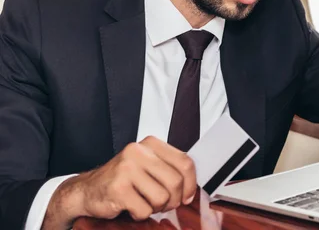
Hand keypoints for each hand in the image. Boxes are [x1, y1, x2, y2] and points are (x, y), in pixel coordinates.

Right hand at [42, 136, 196, 228]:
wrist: (87, 190)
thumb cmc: (123, 180)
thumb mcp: (148, 167)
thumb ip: (170, 171)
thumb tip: (191, 191)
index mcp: (151, 144)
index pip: (185, 162)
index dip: (190, 184)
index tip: (187, 196)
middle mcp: (138, 152)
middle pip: (175, 181)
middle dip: (173, 200)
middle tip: (163, 204)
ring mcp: (127, 169)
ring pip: (162, 197)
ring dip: (156, 208)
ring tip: (145, 203)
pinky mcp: (118, 188)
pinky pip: (144, 209)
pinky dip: (140, 214)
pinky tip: (131, 207)